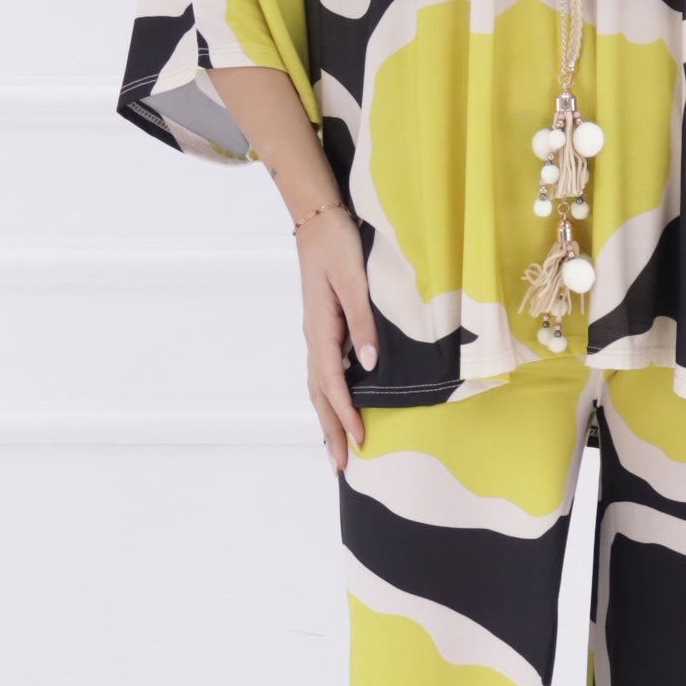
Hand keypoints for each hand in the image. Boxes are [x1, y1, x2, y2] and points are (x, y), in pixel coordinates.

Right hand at [298, 205, 377, 470]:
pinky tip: (337, 408)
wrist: (317, 219)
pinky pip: (323, 372)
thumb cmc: (338, 244)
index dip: (346, 414)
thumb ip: (363, 322)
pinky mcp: (323, 327)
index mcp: (321, 329)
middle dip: (331, 430)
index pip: (333, 383)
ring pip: (318, 386)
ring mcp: (316, 334)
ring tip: (338, 448)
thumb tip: (370, 364)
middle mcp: (314, 337)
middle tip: (341, 466)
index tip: (361, 440)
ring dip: (327, 419)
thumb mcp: (355, 279)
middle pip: (319, 395)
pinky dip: (328, 397)